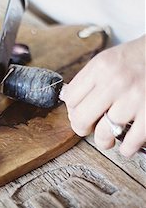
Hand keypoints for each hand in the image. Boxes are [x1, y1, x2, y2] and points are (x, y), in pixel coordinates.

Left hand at [60, 36, 145, 156]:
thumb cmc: (139, 58)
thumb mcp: (109, 59)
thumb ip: (89, 79)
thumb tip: (68, 100)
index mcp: (102, 67)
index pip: (71, 98)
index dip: (73, 109)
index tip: (79, 113)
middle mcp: (116, 82)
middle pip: (81, 118)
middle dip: (82, 128)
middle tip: (88, 129)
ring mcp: (134, 99)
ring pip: (103, 133)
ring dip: (103, 141)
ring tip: (107, 139)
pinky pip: (130, 142)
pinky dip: (126, 148)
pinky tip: (127, 145)